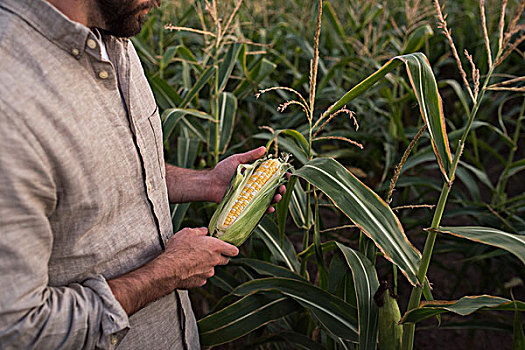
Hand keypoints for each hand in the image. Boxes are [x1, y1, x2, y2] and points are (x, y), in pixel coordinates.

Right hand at [108, 227, 237, 314]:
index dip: (231, 249)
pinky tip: (188, 269)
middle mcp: (215, 260)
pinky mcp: (200, 281)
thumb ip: (199, 231)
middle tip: (208, 253)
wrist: (169, 268)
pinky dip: (197, 274)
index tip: (228, 248)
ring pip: (212, 269)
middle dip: (219, 257)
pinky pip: (202, 277)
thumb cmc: (179, 249)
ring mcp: (208, 272)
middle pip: (224, 260)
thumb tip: (204, 231)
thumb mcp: (187, 233)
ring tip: (193, 261)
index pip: (233, 250)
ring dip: (206, 265)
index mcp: (215, 247)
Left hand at [208, 146, 286, 212]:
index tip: (288, 175)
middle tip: (282, 187)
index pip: (273, 174)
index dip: (282, 175)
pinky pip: (259, 209)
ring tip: (278, 197)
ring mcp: (252, 196)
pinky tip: (270, 208)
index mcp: (256, 174)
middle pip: (273, 188)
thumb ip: (251, 156)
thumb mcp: (237, 160)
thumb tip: (264, 149)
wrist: (210, 184)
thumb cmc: (222, 170)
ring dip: (276, 198)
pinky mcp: (246, 206)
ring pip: (269, 199)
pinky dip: (266, 210)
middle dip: (281, 188)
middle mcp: (256, 185)